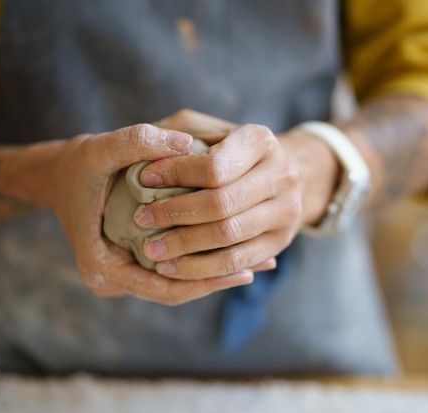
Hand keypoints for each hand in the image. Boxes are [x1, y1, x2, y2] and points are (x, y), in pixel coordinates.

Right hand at [46, 123, 253, 304]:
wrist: (57, 176)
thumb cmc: (78, 166)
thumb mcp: (100, 148)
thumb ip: (138, 141)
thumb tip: (187, 142)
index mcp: (101, 265)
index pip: (164, 287)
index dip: (206, 279)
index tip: (243, 266)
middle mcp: (110, 279)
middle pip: (175, 291)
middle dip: (217, 280)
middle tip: (260, 266)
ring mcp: (121, 275)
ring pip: (175, 285)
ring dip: (214, 274)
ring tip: (257, 263)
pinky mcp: (131, 264)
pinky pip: (170, 272)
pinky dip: (200, 264)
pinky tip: (233, 252)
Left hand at [132, 110, 310, 278]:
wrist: (281, 176)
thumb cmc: (230, 151)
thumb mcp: (208, 128)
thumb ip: (177, 132)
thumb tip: (147, 150)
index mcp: (260, 140)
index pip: (213, 165)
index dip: (175, 174)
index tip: (144, 179)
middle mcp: (280, 174)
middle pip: (221, 203)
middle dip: (175, 213)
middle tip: (142, 218)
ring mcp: (285, 211)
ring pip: (228, 236)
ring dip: (183, 246)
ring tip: (151, 250)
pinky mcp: (279, 242)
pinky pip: (236, 263)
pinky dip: (200, 269)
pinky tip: (171, 268)